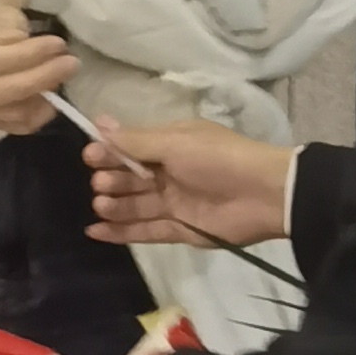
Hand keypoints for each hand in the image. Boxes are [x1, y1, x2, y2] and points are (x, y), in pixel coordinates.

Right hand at [0, 0, 77, 135]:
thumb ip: (7, 28)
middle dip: (41, 78)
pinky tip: (50, 101)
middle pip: (2, 92)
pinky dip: (38, 116)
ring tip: (63, 80)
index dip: (28, 54)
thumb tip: (28, 43)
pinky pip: (15, 127)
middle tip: (71, 63)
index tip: (58, 44)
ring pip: (11, 113)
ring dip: (43, 98)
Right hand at [86, 118, 295, 249]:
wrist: (265, 195)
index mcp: (170, 144)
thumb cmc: (218, 159)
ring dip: (114, 205)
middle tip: (100, 184)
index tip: (90, 157)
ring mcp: (175, 202)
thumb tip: (98, 123)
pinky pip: (146, 230)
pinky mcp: (181, 229)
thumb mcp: (175, 142)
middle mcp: (169, 172)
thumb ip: (135, 141)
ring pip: (136, 204)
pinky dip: (121, 232)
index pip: (130, 148)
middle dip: (111, 179)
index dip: (109, 152)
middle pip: (130, 177)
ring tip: (100, 205)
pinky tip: (95, 231)